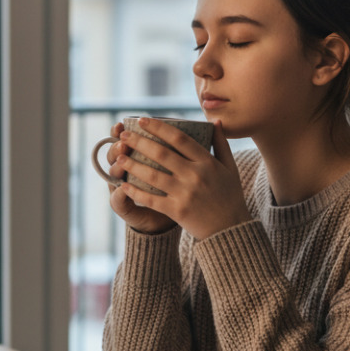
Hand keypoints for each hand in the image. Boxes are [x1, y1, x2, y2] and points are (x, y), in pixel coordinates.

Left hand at [114, 119, 250, 240]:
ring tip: (118, 158)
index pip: (179, 138)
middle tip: (124, 136)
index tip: (142, 120)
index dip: (159, 127)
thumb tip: (215, 121)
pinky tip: (123, 186)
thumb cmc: (230, 196)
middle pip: (162, 154)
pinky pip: (152, 199)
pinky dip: (136, 192)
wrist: (230, 229)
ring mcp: (185, 193)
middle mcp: (195, 175)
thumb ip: (221, 144)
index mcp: (207, 162)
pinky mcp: (177, 211)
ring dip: (133, 165)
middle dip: (139, 142)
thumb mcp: (230, 168)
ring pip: (153, 175)